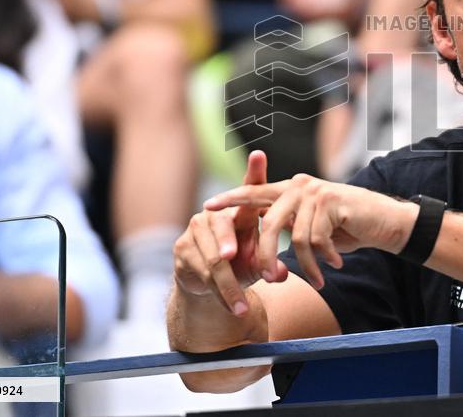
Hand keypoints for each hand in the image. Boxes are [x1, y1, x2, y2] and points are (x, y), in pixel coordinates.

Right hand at [172, 151, 288, 315]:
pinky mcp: (181, 249)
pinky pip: (201, 272)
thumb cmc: (240, 265)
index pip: (248, 190)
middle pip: (222, 226)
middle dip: (227, 242)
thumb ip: (271, 266)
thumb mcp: (258, 264)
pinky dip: (219, 293)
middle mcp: (215, 215)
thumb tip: (281, 273)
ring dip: (229, 285)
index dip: (253, 172)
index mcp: (239, 212)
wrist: (208, 285)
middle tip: (231, 255)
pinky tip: (231, 306)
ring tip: (241, 306)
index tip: (259, 156)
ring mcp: (195, 230)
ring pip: (213, 258)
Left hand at [203, 175, 416, 289]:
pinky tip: (335, 264)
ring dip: (306, 265)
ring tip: (318, 279)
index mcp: (290, 188)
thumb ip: (289, 226)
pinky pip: (315, 240)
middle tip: (268, 280)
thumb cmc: (346, 227)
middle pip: (269, 222)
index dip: (231, 199)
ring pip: (295, 238)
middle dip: (266, 254)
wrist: (384, 222)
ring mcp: (315, 192)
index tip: (207, 207)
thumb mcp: (312, 226)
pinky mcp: (330, 202)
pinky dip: (323, 259)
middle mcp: (299, 185)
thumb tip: (263, 246)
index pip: (254, 192)